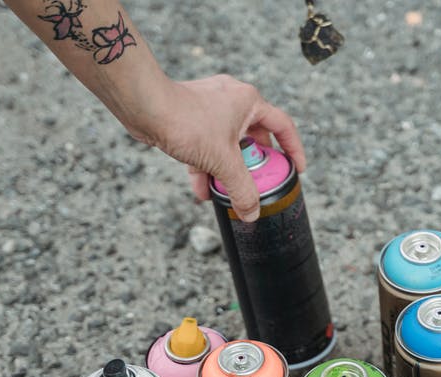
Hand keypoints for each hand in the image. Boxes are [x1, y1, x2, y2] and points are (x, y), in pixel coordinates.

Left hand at [139, 75, 305, 221]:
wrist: (145, 107)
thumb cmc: (186, 121)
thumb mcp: (222, 162)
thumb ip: (242, 190)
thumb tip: (252, 212)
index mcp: (249, 102)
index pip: (283, 126)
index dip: (293, 149)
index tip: (295, 168)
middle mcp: (232, 100)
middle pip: (254, 137)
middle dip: (252, 165)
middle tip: (256, 183)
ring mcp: (210, 106)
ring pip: (227, 143)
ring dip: (226, 169)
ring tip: (224, 192)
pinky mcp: (191, 115)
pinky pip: (206, 143)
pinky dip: (206, 164)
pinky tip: (201, 188)